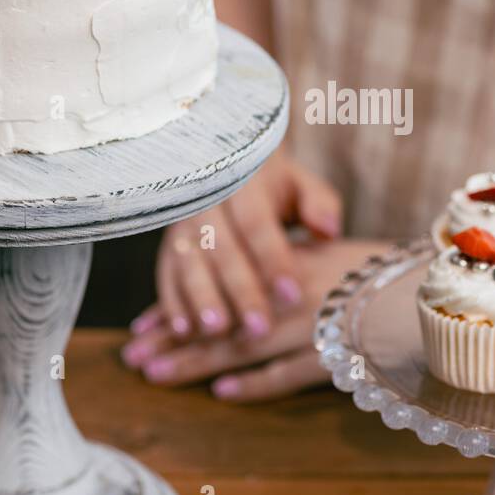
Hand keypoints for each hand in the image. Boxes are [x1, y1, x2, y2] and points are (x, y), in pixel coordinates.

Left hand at [122, 238, 387, 401]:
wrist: (434, 289)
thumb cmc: (376, 272)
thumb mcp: (326, 251)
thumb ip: (283, 261)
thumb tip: (235, 270)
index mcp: (289, 264)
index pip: (221, 286)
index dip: (179, 306)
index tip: (143, 323)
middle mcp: (295, 293)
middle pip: (223, 318)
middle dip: (173, 338)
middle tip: (133, 356)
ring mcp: (315, 326)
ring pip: (244, 346)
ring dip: (196, 362)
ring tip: (156, 374)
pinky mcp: (338, 356)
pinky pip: (289, 374)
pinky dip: (256, 385)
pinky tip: (224, 394)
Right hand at [150, 151, 341, 338]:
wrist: (230, 164)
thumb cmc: (277, 186)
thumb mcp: (302, 185)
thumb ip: (319, 205)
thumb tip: (328, 230)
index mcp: (245, 182)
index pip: (257, 223)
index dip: (273, 260)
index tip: (293, 295)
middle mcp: (207, 200)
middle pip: (222, 249)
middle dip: (241, 290)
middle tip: (260, 329)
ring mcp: (183, 222)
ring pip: (189, 262)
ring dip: (202, 299)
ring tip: (218, 330)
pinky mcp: (169, 244)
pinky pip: (166, 274)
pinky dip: (173, 302)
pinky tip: (185, 330)